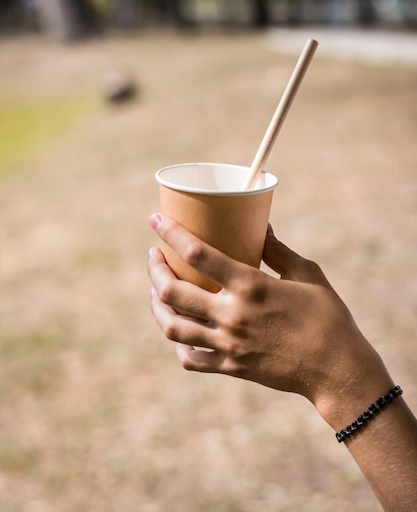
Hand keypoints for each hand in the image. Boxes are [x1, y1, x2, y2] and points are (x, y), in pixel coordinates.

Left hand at [147, 213, 391, 425]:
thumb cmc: (328, 317)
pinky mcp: (231, 367)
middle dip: (155, 268)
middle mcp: (232, 315)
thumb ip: (278, 250)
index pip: (197, 254)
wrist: (338, 371)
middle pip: (172, 291)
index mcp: (250, 286)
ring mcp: (228, 345)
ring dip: (156, 306)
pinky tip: (180, 329)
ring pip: (172, 327)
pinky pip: (191, 359)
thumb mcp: (307, 274)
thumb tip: (261, 225)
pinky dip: (179, 345)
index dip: (171, 233)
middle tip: (154, 255)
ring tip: (155, 291)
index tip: (155, 219)